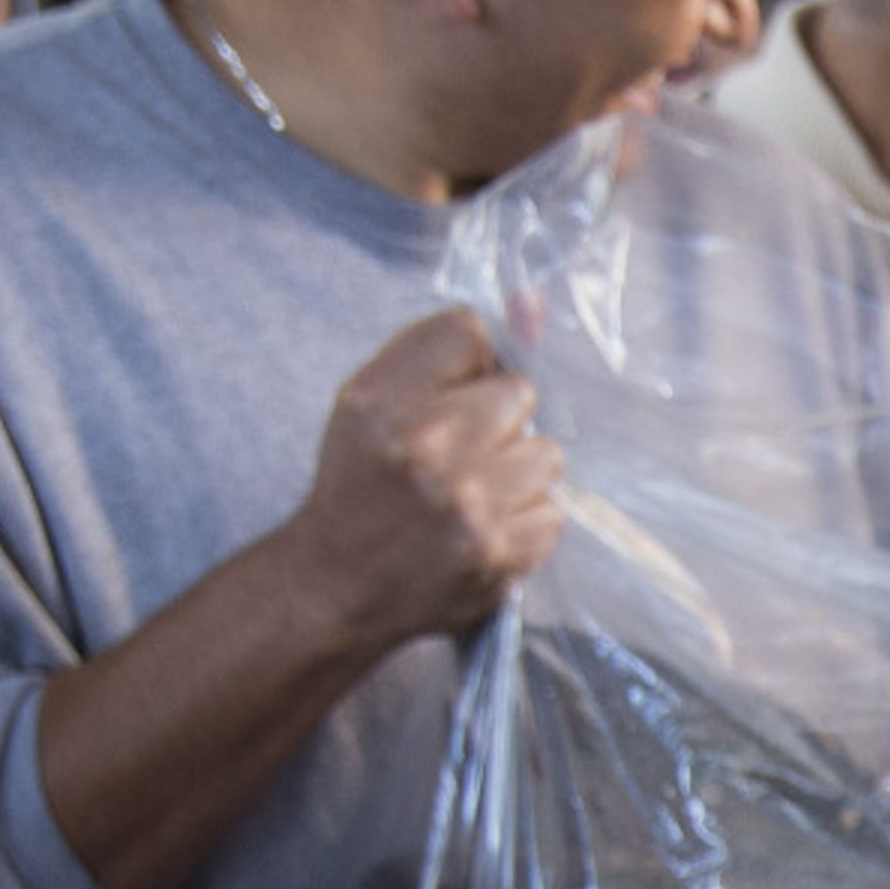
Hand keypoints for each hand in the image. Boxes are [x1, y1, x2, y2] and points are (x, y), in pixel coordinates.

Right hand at [286, 312, 563, 655]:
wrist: (336, 585)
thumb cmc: (360, 484)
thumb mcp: (373, 402)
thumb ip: (445, 351)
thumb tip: (534, 303)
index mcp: (380, 399)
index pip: (467, 332)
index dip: (470, 365)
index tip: (451, 395)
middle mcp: (424, 446)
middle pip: (518, 393)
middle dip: (498, 422)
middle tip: (461, 454)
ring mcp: (467, 503)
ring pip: (546, 453)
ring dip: (519, 474)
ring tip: (474, 496)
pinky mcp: (500, 552)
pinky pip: (553, 510)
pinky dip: (526, 521)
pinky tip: (484, 531)